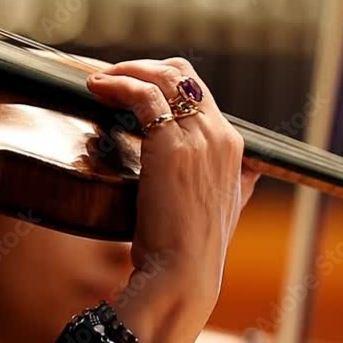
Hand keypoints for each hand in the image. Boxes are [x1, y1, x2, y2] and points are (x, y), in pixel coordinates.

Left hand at [86, 58, 257, 342]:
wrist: (183, 274)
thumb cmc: (192, 250)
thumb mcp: (226, 211)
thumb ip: (234, 184)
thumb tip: (243, 175)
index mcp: (233, 148)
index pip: (200, 93)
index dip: (164, 83)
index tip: (135, 89)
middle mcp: (220, 136)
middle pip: (184, 75)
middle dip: (145, 68)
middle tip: (113, 79)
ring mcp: (198, 139)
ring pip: (164, 77)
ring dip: (127, 70)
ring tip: (100, 81)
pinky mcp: (171, 146)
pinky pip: (144, 95)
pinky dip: (118, 84)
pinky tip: (98, 90)